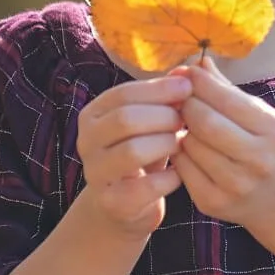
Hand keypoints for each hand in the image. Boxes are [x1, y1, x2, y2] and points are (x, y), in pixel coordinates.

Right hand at [72, 74, 190, 238]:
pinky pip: (144, 187)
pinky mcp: (111, 202)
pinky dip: (168, 178)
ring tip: (181, 144)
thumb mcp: (149, 121)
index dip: (159, 89)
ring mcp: (95, 174)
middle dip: (163, 116)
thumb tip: (189, 69)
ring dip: (165, 144)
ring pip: (132, 151)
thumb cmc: (142, 153)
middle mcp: (86, 142)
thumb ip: (164, 96)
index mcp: (92, 115)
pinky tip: (178, 174)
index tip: (188, 88)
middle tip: (185, 120)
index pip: (123, 93)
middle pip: (126, 119)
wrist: (123, 205)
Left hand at [169, 55, 274, 228]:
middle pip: (204, 122)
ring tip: (187, 122)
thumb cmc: (271, 148)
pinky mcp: (213, 203)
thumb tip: (197, 64)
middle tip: (180, 97)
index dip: (199, 83)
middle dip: (186, 104)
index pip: (225, 99)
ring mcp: (235, 185)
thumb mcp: (262, 116)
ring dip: (182, 128)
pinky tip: (188, 147)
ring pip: (189, 144)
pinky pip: (182, 168)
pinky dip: (179, 152)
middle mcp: (258, 160)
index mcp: (273, 131)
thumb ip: (228, 91)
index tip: (187, 73)